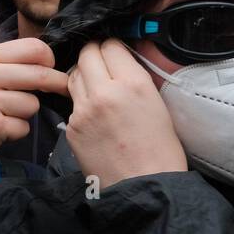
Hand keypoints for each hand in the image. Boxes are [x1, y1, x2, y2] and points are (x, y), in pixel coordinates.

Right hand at [0, 38, 69, 161]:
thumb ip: (1, 64)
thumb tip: (43, 61)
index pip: (33, 47)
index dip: (48, 59)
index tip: (49, 68)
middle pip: (40, 74)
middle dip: (56, 84)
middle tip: (61, 89)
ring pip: (32, 104)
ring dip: (24, 113)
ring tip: (3, 115)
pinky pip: (23, 127)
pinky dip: (14, 132)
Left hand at [65, 39, 186, 187]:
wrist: (144, 187)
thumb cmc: (161, 150)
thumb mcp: (158, 105)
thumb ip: (136, 80)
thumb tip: (122, 63)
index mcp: (133, 84)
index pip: (111, 46)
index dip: (112, 46)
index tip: (114, 51)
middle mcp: (105, 92)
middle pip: (87, 54)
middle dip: (93, 54)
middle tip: (100, 60)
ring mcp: (84, 110)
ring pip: (74, 75)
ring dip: (83, 74)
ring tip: (95, 83)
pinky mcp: (72, 127)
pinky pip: (72, 102)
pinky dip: (80, 100)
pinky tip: (93, 110)